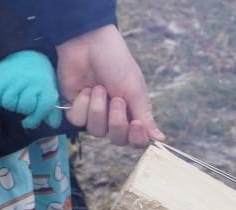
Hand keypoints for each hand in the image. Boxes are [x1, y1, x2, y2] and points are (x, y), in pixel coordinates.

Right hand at [0, 50, 62, 128]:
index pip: (41, 110)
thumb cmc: (36, 75)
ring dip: (9, 103)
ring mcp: (11, 78)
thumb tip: (53, 125)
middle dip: (22, 107)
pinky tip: (0, 93)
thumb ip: (51, 109)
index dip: (34, 119)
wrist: (19, 50)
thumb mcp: (48, 89)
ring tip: (11, 94)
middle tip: (21, 98)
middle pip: (23, 108)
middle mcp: (29, 81)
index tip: (29, 121)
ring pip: (8, 104)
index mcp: (45, 85)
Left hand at [57, 25, 162, 146]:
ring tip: (98, 88)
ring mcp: (94, 114)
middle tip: (116, 99)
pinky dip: (82, 105)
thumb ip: (145, 117)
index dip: (136, 138)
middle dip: (116, 121)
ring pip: (96, 131)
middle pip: (117, 139)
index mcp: (132, 113)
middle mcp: (114, 117)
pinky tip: (85, 90)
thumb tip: (160, 139)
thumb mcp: (134, 90)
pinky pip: (78, 121)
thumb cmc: (116, 63)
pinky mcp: (75, 108)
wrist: (88, 43)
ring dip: (98, 109)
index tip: (136, 124)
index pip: (136, 141)